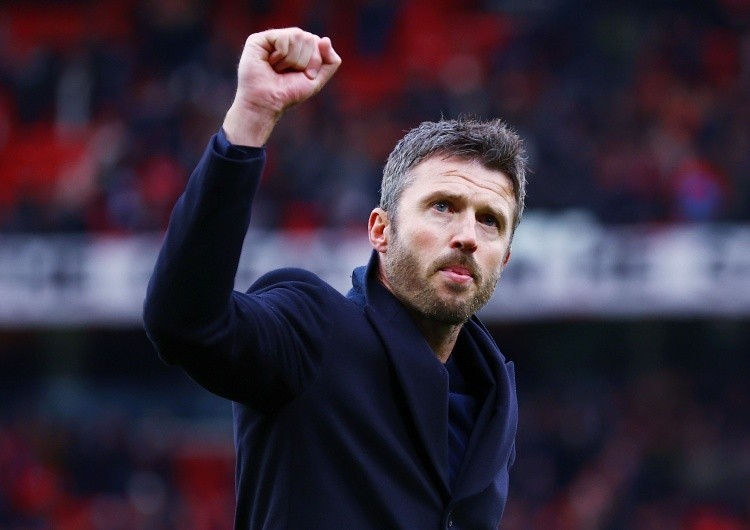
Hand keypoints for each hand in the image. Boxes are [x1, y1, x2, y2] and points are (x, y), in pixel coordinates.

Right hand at [223, 28, 341, 146]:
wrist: (267, 103)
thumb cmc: (289, 93)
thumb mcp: (317, 80)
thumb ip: (331, 62)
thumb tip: (325, 39)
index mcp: (300, 48)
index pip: (318, 42)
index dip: (316, 61)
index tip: (306, 75)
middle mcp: (287, 40)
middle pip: (310, 38)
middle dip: (304, 61)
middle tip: (289, 73)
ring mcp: (273, 38)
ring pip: (297, 35)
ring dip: (291, 60)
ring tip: (278, 69)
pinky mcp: (259, 39)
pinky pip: (284, 38)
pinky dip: (281, 56)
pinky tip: (270, 63)